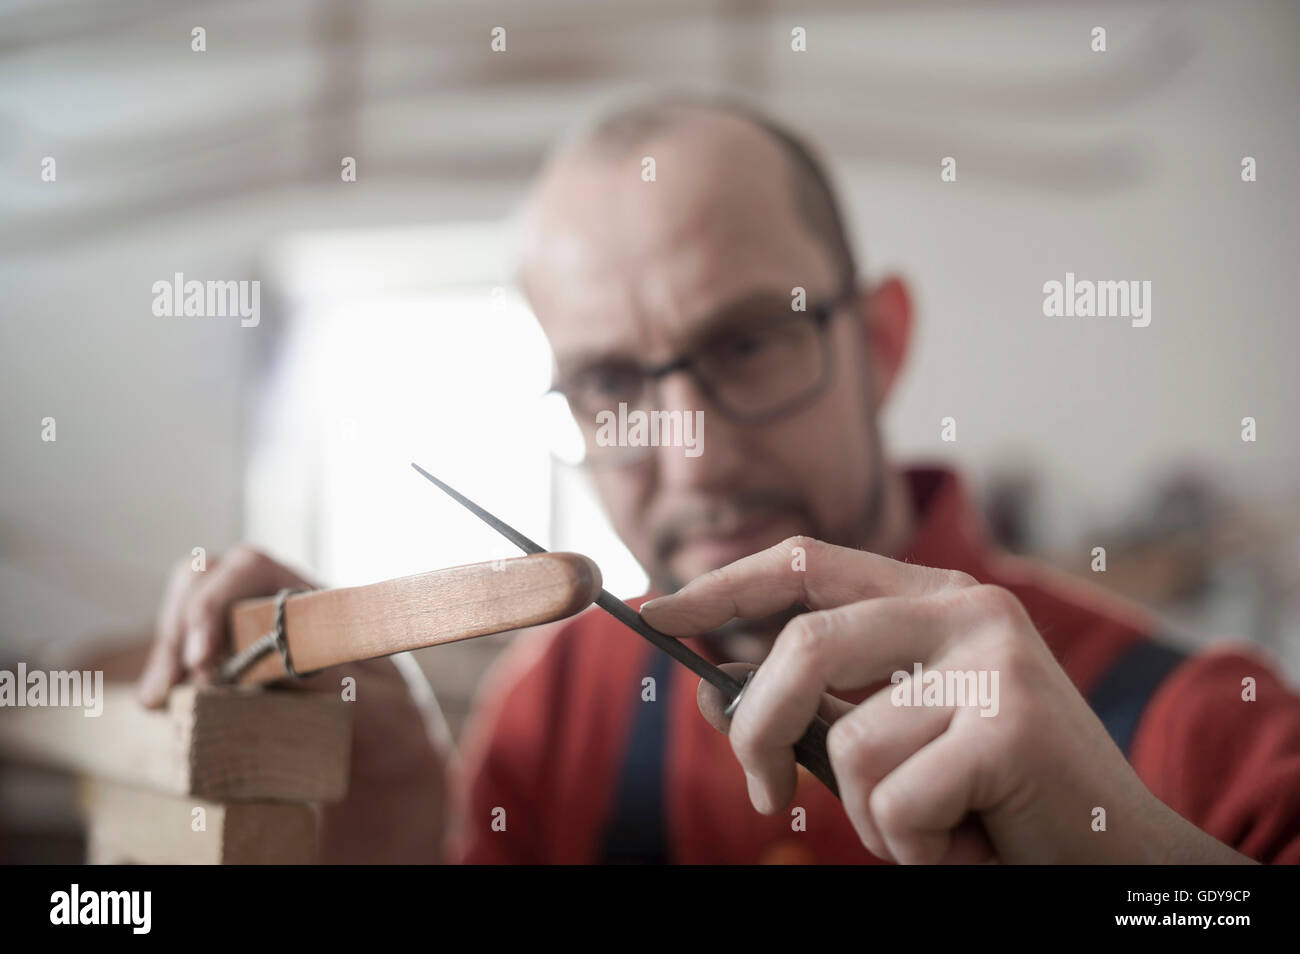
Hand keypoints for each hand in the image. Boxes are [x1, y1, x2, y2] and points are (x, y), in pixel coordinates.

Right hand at [136, 545, 449, 861]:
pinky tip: (161, 706)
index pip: (251, 567)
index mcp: (317, 599)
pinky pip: (187, 652)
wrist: (392, 754)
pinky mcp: (232, 664)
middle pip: (205, 580)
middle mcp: (278, 604)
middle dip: (176, 628)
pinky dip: (169, 673)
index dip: (214, 603)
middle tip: (167, 690)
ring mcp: (250, 631)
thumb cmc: (391, 721)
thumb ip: (332, 676)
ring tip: (156, 702)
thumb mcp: (376, 702)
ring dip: (166, 652)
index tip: (201, 661)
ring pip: (186, 612)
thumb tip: (275, 655)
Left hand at [641, 536, 1252, 863]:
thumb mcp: (899, 736)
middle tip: (761, 794)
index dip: (723, 586)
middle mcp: (967, 609)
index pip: (805, 563)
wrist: (1118, 861)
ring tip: (938, 829)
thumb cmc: (994, 800)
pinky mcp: (1012, 724)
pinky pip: (896, 802)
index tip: (657, 615)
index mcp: (935, 600)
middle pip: (804, 646)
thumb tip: (712, 688)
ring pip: (849, 745)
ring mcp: (995, 659)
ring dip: (871, 818)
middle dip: (756, 729)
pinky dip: (916, 849)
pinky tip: (973, 845)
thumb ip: (825, 704)